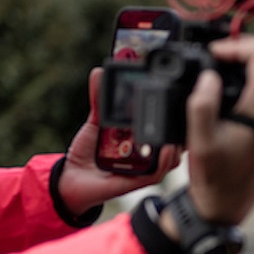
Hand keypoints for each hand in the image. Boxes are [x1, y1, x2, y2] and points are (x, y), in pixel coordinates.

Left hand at [54, 65, 180, 216]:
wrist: (70, 178)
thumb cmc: (86, 154)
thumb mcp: (95, 122)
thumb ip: (99, 99)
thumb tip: (99, 72)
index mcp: (139, 137)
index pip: (161, 124)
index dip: (173, 111)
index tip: (176, 89)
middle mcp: (145, 153)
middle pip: (174, 140)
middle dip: (182, 125)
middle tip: (183, 105)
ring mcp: (144, 167)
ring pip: (171, 157)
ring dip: (177, 144)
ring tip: (177, 128)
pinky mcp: (137, 180)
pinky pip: (157, 173)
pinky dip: (164, 161)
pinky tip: (166, 148)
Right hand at [179, 34, 253, 226]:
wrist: (227, 206)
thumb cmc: (213, 177)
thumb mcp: (199, 141)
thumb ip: (201, 104)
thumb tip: (210, 75)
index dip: (236, 45)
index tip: (214, 55)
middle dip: (250, 45)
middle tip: (223, 56)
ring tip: (237, 63)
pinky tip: (246, 81)